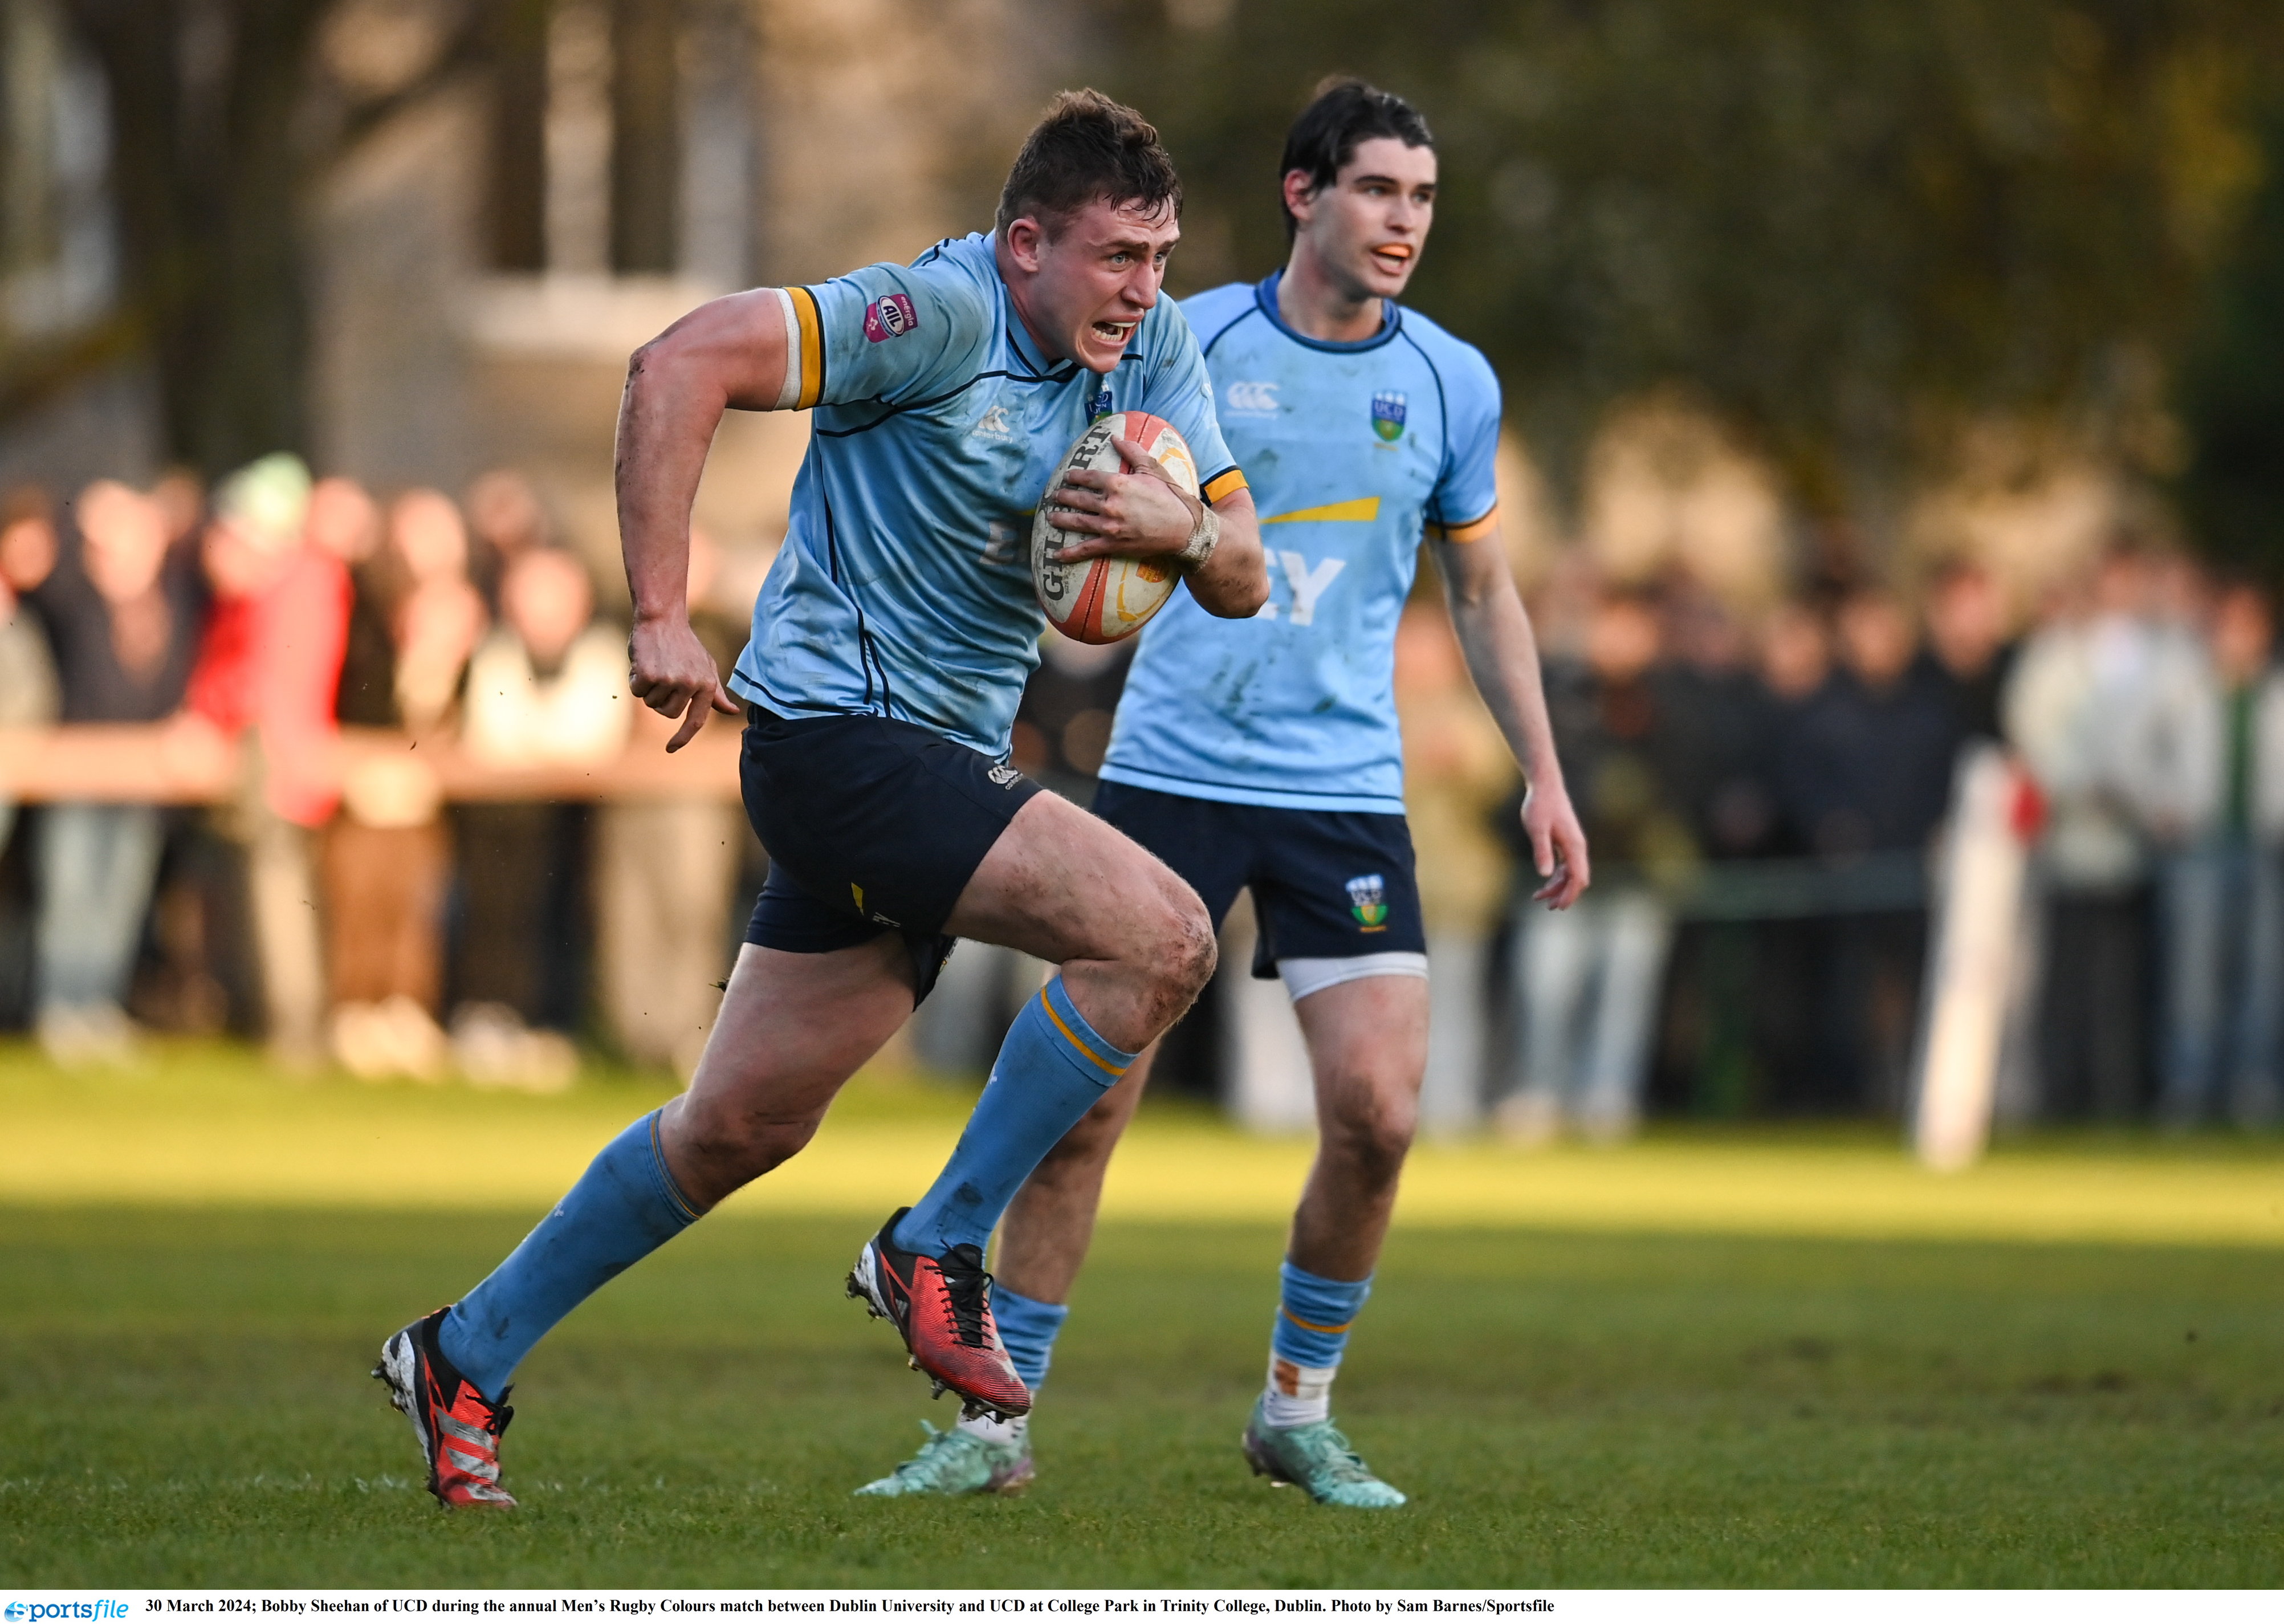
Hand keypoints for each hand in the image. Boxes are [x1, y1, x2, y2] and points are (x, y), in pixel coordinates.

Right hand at [628, 613, 739, 751]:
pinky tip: (642, 662)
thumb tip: (732, 711)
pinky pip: (637, 692)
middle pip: (668, 713)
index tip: (671, 748)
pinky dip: (635, 680)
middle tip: (663, 675)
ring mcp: (670, 680)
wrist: (662, 619)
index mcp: (707, 685)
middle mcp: (690, 684)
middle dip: (661, 700)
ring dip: (649, 689)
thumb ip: (715, 692)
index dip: (683, 738)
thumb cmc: (684, 645)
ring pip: (651, 703)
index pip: (696, 721)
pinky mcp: (649, 675)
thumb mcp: (706, 667)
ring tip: (655, 666)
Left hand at [1042, 436, 1199, 562]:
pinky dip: (1070, 553)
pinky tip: (1056, 555)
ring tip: (1051, 517)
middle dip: (1064, 497)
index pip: (1088, 477)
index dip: (1075, 476)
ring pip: (1078, 522)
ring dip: (1061, 520)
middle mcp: (1110, 504)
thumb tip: (1115, 438)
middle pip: (1079, 499)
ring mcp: (1109, 526)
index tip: (1068, 476)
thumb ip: (1132, 452)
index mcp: (1118, 484)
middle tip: (1055, 496)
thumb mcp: (1152, 470)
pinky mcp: (1113, 545)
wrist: (1184, 529)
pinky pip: (1086, 549)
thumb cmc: (1171, 498)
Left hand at [1522, 779, 1590, 908]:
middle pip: (1577, 879)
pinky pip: (1566, 865)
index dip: (1569, 894)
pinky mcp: (1565, 842)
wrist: (1545, 786)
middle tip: (1548, 907)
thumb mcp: (1537, 829)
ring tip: (1539, 897)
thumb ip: (1542, 851)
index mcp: (1574, 846)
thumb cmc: (1540, 806)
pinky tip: (1545, 881)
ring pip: (1570, 873)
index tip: (1557, 907)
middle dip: (1564, 894)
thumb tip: (1544, 874)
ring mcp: (1572, 845)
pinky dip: (1557, 876)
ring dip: (1558, 886)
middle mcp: (1577, 847)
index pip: (1577, 877)